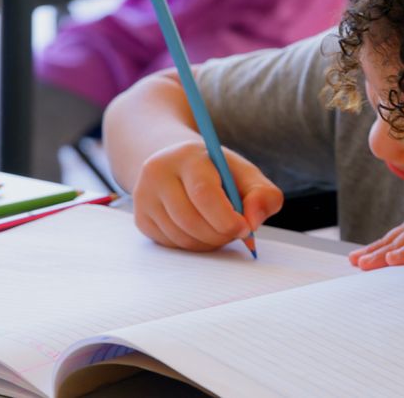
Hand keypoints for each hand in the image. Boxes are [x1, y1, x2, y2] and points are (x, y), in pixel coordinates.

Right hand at [132, 140, 283, 250]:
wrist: (179, 165)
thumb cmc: (219, 173)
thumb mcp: (246, 175)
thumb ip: (263, 195)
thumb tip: (252, 222)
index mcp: (188, 157)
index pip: (203, 193)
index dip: (226, 218)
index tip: (244, 228)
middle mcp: (159, 173)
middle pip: (190, 219)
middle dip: (220, 234)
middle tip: (235, 232)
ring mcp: (144, 196)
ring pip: (181, 236)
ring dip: (208, 243)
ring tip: (220, 230)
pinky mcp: (141, 218)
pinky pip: (171, 244)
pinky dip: (193, 246)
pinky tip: (202, 230)